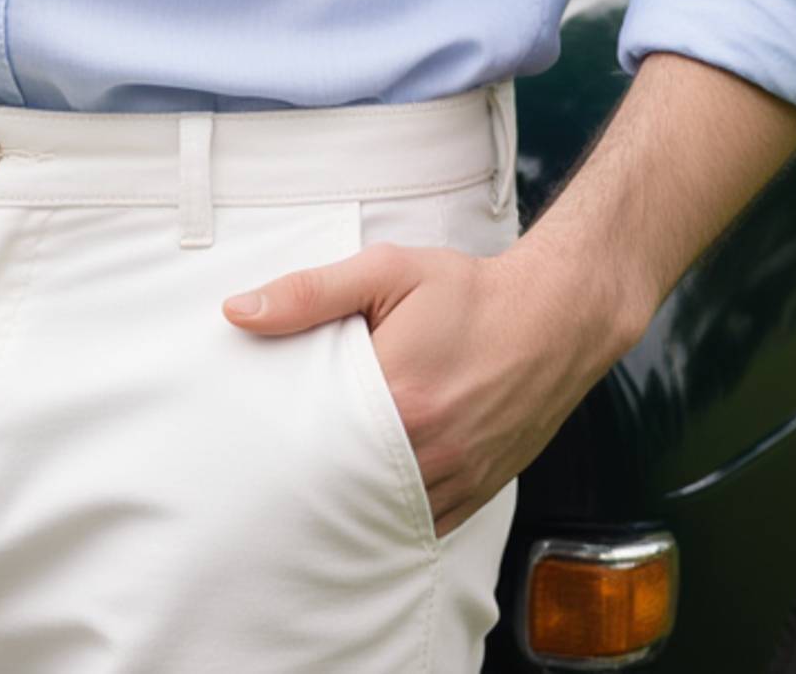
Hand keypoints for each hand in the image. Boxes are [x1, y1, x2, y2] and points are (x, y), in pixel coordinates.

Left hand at [221, 239, 628, 535]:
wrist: (555, 316)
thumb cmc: (469, 292)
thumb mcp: (388, 271)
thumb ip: (311, 293)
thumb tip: (239, 311)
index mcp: (398, 394)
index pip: (315, 434)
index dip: (280, 439)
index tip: (253, 436)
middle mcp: (428, 447)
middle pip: (341, 483)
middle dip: (305, 480)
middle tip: (264, 477)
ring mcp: (455, 476)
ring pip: (380, 512)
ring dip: (346, 504)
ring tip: (304, 495)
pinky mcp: (476, 491)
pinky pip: (420, 524)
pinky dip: (388, 517)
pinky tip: (360, 504)